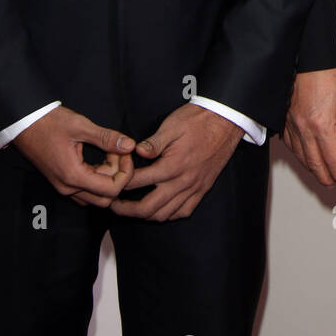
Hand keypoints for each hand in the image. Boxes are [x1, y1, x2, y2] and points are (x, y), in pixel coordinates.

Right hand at [14, 105, 134, 205]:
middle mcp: (67, 187)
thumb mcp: (80, 126)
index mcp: (73, 175)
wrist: (24, 124)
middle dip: (118, 177)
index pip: (111, 190)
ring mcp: (63, 186)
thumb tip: (129, 145)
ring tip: (110, 153)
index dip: (125, 173)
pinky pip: (86, 190)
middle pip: (105, 198)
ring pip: (95, 196)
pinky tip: (100, 158)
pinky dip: (98, 178)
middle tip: (119, 153)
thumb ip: (106, 138)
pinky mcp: (61, 182)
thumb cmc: (49, 123)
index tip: (125, 152)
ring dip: (108, 179)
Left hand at [110, 104, 242, 221]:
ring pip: (165, 214)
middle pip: (149, 207)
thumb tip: (135, 152)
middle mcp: (182, 182)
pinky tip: (160, 209)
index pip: (138, 182)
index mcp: (172, 165)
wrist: (226, 122)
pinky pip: (183, 212)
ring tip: (132, 210)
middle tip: (113, 205)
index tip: (110, 185)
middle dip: (127, 209)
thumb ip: (153, 142)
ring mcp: (194, 188)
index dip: (120, 185)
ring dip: (145, 215)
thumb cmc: (197, 120)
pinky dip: (168, 214)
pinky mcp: (202, 190)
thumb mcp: (172, 125)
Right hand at [283, 67, 335, 185]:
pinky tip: (304, 157)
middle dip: (324, 177)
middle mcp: (304, 128)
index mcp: (322, 125)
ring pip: (300, 156)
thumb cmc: (327, 75)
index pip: (331, 158)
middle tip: (333, 183)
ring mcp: (292, 125)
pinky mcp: (284, 120)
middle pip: (314, 162)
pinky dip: (298, 155)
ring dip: (311, 169)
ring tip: (320, 175)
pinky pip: (289, 145)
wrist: (308, 60)